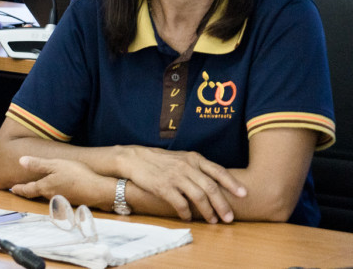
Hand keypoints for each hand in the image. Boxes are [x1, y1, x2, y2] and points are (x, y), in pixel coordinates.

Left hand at [10, 155, 113, 208]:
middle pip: (37, 194)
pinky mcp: (71, 201)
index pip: (28, 190)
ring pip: (47, 196)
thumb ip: (38, 164)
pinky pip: (58, 197)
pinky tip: (57, 189)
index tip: (12, 189)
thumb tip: (20, 161)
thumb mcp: (56, 165)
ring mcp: (62, 200)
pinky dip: (53, 193)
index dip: (19, 189)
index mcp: (45, 187)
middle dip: (28, 191)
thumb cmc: (77, 175)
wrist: (98, 190)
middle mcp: (51, 196)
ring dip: (41, 193)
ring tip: (37, 188)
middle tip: (21, 189)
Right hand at [117, 145, 246, 222]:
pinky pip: (180, 203)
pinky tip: (188, 218)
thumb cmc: (160, 160)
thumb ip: (198, 168)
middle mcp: (187, 167)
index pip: (218, 171)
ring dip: (208, 211)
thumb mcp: (182, 158)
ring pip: (198, 196)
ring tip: (213, 221)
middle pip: (211, 187)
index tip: (244, 194)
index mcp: (194, 158)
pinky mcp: (163, 187)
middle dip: (223, 205)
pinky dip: (187, 213)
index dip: (232, 183)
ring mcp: (175, 177)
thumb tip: (216, 183)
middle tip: (230, 218)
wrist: (134, 158)